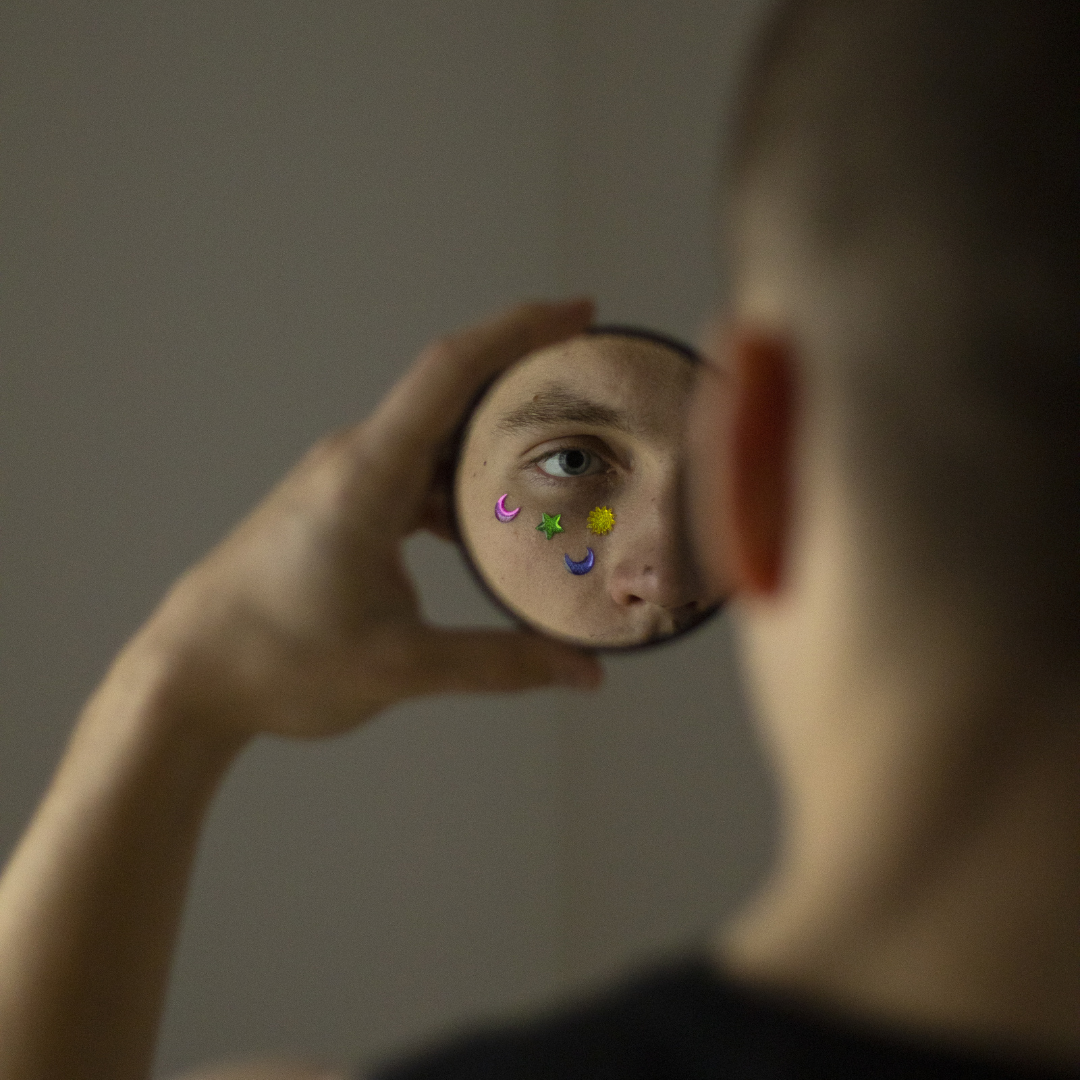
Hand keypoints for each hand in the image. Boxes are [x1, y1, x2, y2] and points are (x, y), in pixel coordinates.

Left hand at [133, 299, 603, 741]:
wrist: (189, 673)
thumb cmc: (276, 659)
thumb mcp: (402, 666)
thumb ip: (502, 663)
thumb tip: (585, 673)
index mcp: (368, 474)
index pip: (452, 370)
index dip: (520, 330)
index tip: (580, 312)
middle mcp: (356, 458)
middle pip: (452, 390)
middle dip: (526, 379)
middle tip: (595, 383)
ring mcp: (346, 478)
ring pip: (435, 434)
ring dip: (495, 436)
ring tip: (563, 451)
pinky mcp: (341, 503)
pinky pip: (416, 469)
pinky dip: (463, 479)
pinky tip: (495, 515)